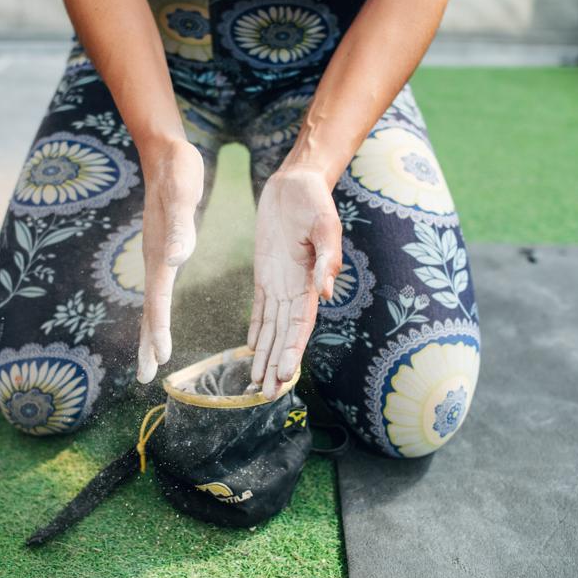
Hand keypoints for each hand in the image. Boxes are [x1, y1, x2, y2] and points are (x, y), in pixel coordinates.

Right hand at [136, 136, 203, 383]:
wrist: (165, 154)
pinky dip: (158, 311)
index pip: (157, 299)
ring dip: (150, 332)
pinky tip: (160, 317)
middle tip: (145, 377)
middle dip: (147, 343)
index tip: (162, 357)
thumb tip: (176, 259)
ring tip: (151, 359)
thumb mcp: (183, 194)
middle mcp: (154, 259)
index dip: (159, 329)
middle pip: (148, 309)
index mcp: (159, 252)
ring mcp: (156, 255)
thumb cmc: (177, 172)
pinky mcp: (161, 249)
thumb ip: (179, 227)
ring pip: (151, 302)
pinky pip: (157, 289)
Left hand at [247, 165, 342, 398]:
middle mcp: (295, 289)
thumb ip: (328, 259)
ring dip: (265, 357)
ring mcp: (279, 283)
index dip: (292, 350)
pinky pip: (259, 309)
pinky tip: (250, 351)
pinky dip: (255, 331)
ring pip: (271, 329)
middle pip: (285, 336)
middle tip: (267, 395)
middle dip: (276, 366)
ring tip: (256, 385)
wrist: (297, 182)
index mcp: (310, 282)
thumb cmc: (315, 201)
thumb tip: (327, 292)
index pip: (301, 325)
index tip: (284, 374)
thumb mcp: (325, 226)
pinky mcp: (264, 274)